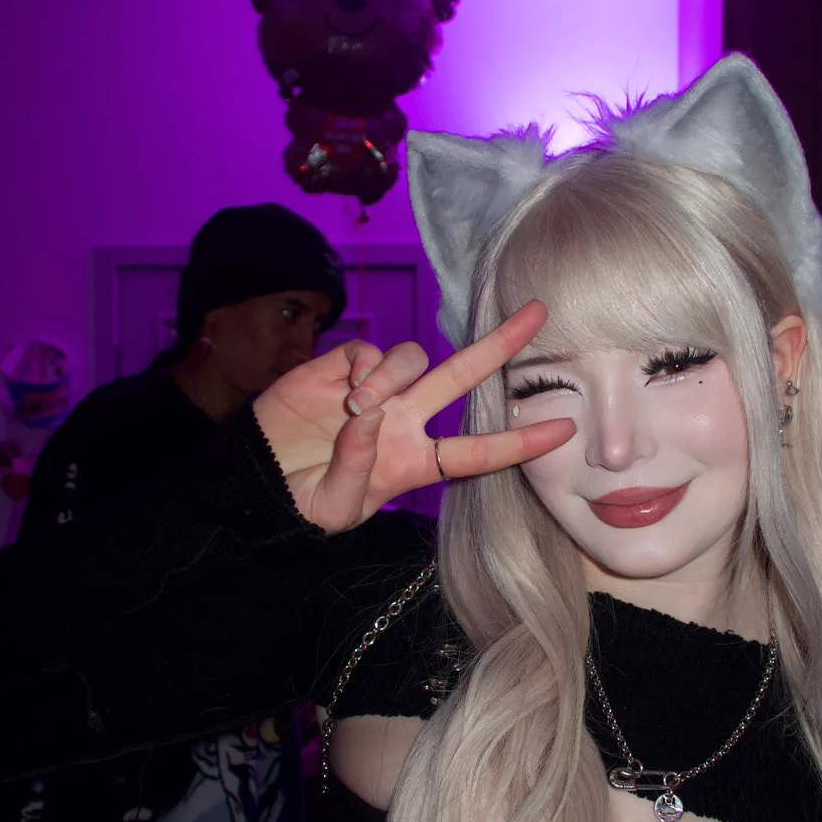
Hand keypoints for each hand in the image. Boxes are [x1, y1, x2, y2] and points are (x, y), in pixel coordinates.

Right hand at [253, 301, 572, 532]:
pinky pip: (371, 350)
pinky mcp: (342, 367)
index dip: (521, 442)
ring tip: (358, 405)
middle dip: (501, 346)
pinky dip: (366, 366)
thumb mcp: (334, 509)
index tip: (565, 430)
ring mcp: (377, 391)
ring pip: (414, 358)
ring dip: (394, 376)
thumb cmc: (301, 504)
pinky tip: (346, 388)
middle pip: (464, 378)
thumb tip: (371, 415)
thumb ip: (357, 469)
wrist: (256, 482)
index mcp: (415, 462)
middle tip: (539, 313)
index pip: (478, 451)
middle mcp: (406, 421)